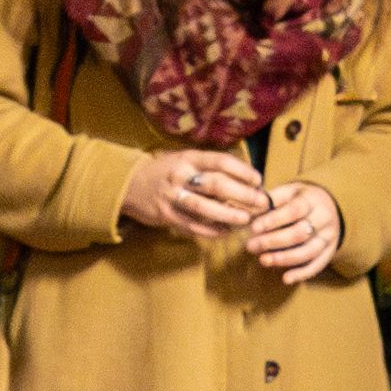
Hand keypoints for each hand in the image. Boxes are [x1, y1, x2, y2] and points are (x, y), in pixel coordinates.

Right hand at [118, 147, 263, 239]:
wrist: (129, 185)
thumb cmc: (166, 171)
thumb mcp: (185, 160)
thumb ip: (210, 168)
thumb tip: (246, 180)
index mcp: (188, 158)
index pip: (220, 161)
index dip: (242, 171)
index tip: (258, 180)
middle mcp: (181, 176)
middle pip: (216, 185)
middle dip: (242, 195)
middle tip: (261, 203)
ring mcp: (172, 197)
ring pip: (204, 208)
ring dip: (228, 215)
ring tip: (246, 220)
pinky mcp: (167, 216)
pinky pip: (193, 226)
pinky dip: (211, 231)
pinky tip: (226, 232)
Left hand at [240, 181, 342, 282]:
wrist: (328, 206)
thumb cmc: (299, 199)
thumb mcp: (288, 192)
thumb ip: (271, 200)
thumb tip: (249, 212)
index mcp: (312, 199)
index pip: (294, 210)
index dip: (273, 220)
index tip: (254, 228)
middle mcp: (324, 218)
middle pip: (299, 233)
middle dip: (273, 241)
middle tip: (251, 246)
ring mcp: (329, 237)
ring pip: (308, 252)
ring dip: (283, 259)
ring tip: (262, 260)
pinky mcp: (329, 252)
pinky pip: (316, 265)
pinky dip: (301, 274)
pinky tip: (286, 279)